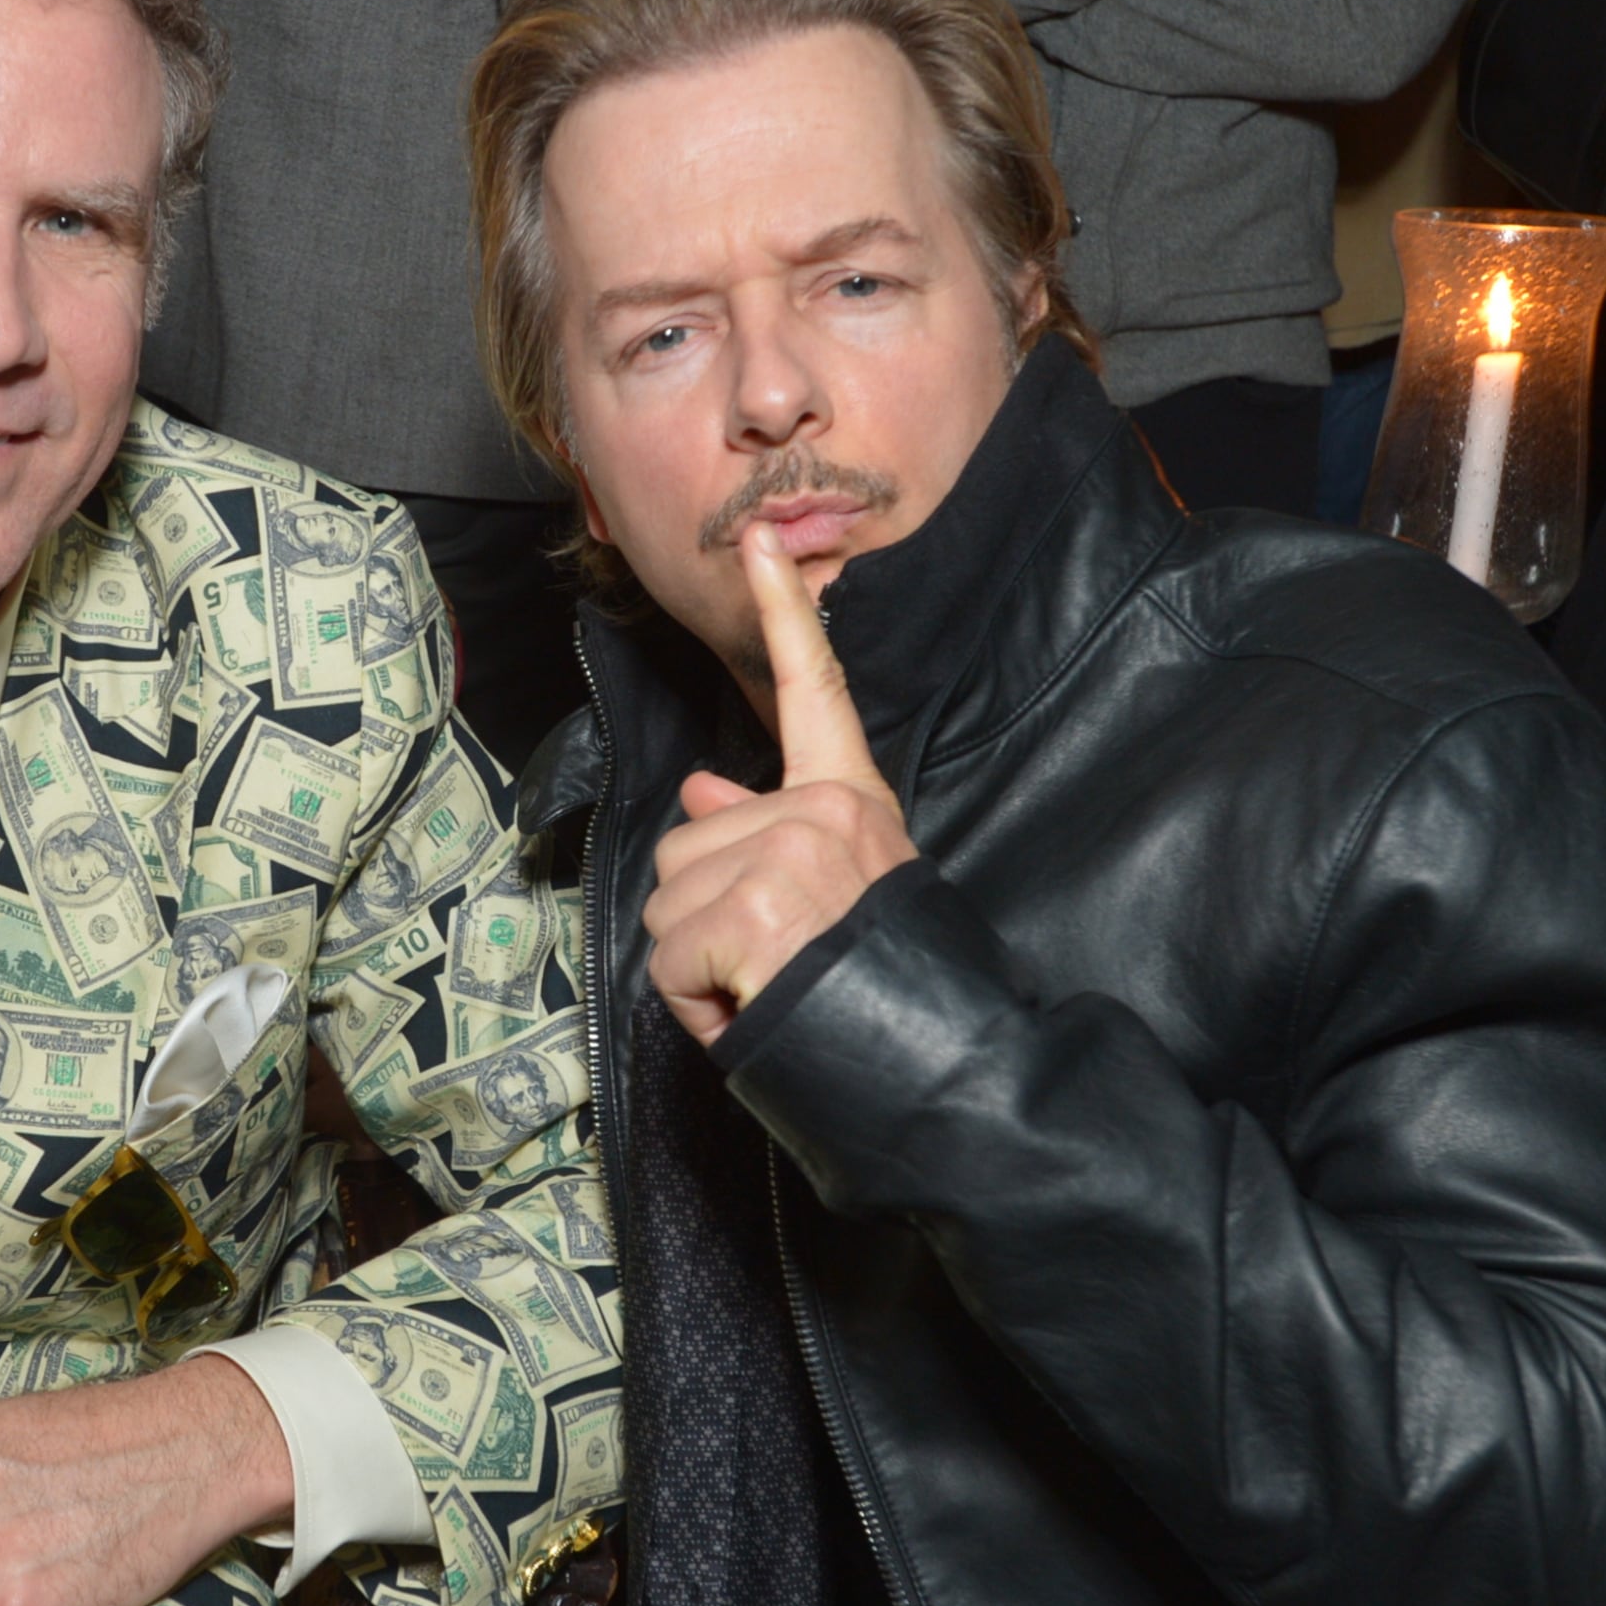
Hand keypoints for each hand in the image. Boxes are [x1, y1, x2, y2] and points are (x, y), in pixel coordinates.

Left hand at [642, 524, 917, 1046]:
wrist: (938, 1063)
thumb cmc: (886, 987)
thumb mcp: (839, 893)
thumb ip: (769, 834)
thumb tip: (703, 785)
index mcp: (851, 800)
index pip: (813, 690)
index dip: (784, 612)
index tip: (755, 542)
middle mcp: (820, 812)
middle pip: (689, 842)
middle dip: (707, 919)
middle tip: (777, 962)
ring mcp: (782, 855)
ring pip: (667, 901)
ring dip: (699, 965)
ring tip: (771, 986)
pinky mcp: (745, 910)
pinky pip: (668, 961)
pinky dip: (696, 1006)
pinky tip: (754, 1010)